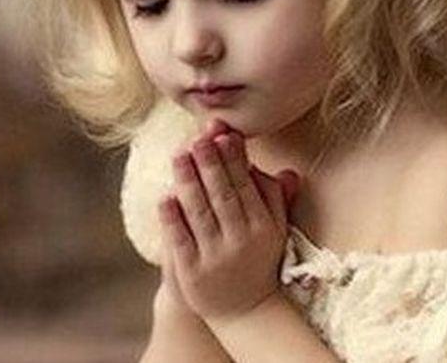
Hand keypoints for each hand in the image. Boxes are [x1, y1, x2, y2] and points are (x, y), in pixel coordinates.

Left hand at [157, 120, 300, 323]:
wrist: (246, 311)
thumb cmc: (258, 259)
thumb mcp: (275, 229)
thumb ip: (274, 197)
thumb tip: (281, 169)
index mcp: (263, 226)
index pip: (245, 185)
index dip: (233, 159)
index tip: (224, 135)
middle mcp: (241, 240)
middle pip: (222, 195)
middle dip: (210, 164)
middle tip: (198, 138)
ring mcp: (216, 257)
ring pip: (200, 213)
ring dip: (188, 182)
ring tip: (179, 155)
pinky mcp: (192, 274)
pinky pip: (181, 241)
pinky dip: (173, 218)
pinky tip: (165, 197)